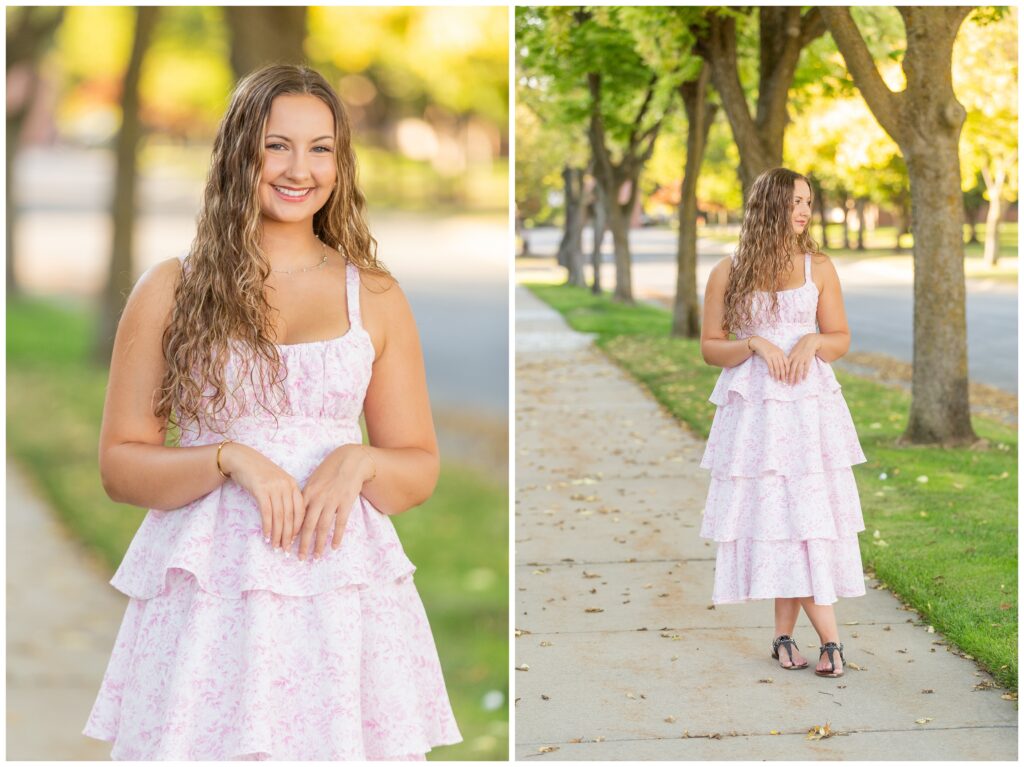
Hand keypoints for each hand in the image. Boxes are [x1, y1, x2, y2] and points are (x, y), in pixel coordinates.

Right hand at [220, 442, 303, 551]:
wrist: (242, 459)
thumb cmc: (259, 473)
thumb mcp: (277, 483)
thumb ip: (284, 497)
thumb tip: (287, 522)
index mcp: (293, 485)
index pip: (300, 510)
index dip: (298, 528)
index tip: (294, 541)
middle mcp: (286, 486)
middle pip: (290, 516)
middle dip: (288, 536)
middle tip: (285, 550)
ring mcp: (274, 487)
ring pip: (279, 516)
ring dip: (277, 534)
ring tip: (275, 547)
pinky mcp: (261, 489)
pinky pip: (267, 512)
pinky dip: (267, 526)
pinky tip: (266, 536)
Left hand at [297, 445, 374, 560]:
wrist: (350, 460)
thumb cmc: (331, 470)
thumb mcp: (315, 480)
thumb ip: (307, 495)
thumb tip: (299, 511)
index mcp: (308, 492)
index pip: (296, 517)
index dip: (291, 532)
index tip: (288, 544)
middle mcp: (318, 498)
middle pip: (307, 526)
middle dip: (302, 544)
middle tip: (299, 558)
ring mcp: (332, 500)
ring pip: (322, 527)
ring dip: (319, 544)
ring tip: (316, 557)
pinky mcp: (346, 502)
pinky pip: (340, 523)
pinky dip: (337, 536)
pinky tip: (334, 546)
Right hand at [749, 336, 788, 381]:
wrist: (759, 343)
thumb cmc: (767, 348)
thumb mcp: (775, 351)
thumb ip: (779, 358)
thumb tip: (782, 367)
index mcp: (782, 353)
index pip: (787, 363)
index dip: (788, 370)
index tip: (788, 377)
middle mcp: (778, 354)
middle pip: (782, 366)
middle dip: (783, 375)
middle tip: (783, 381)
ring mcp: (773, 355)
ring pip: (777, 367)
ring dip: (777, 375)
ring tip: (777, 380)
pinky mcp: (767, 356)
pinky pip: (770, 366)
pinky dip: (771, 372)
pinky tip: (772, 376)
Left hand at [785, 333, 821, 383]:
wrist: (809, 341)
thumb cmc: (800, 346)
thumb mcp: (793, 351)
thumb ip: (790, 358)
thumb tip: (786, 364)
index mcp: (791, 356)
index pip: (786, 366)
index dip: (784, 373)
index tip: (782, 378)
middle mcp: (796, 358)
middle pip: (791, 370)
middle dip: (790, 378)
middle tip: (788, 384)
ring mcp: (802, 359)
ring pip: (798, 370)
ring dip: (797, 377)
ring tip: (796, 383)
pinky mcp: (808, 360)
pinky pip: (806, 368)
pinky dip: (804, 374)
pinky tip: (803, 379)